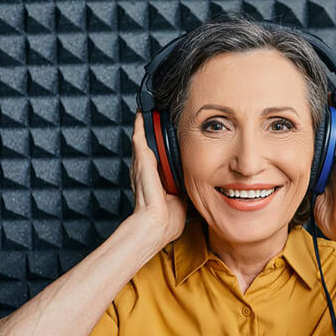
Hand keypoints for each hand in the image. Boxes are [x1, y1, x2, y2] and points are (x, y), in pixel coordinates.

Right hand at [129, 110, 186, 244]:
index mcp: (155, 181)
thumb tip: (195, 185)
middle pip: (148, 146)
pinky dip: (141, 125)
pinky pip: (139, 138)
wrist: (157, 225)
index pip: (157, 159)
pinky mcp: (141, 162)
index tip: (164, 136)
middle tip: (154, 115)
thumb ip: (185, 190)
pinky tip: (143, 113)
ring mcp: (142, 166)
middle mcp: (145, 172)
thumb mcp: (181, 202)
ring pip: (142, 140)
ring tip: (148, 109)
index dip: (159, 148)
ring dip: (145, 125)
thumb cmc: (166, 220)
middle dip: (150, 132)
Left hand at [311, 105, 335, 249]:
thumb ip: (309, 187)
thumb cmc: (334, 217)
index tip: (310, 126)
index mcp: (331, 174)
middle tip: (321, 105)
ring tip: (333, 101)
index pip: (323, 151)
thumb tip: (296, 183)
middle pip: (333, 139)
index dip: (317, 138)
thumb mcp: (315, 198)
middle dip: (328, 124)